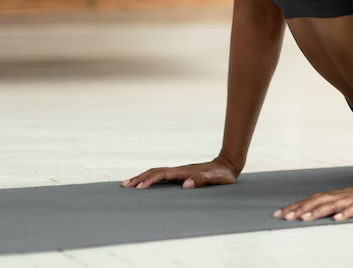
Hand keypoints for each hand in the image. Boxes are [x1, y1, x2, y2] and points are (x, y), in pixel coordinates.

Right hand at [121, 155, 239, 188]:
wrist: (228, 164)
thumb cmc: (223, 174)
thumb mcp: (216, 179)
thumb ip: (202, 180)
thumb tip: (185, 184)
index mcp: (185, 172)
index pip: (163, 174)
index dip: (151, 180)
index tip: (139, 188)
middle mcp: (179, 170)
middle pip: (155, 171)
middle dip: (139, 178)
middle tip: (124, 185)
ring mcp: (179, 172)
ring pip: (156, 172)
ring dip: (142, 177)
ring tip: (128, 184)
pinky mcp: (181, 174)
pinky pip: (162, 176)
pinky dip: (150, 178)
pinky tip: (145, 183)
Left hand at [273, 176, 352, 221]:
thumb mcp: (344, 202)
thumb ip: (329, 206)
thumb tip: (307, 213)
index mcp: (334, 196)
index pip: (310, 200)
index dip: (294, 206)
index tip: (279, 214)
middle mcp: (340, 196)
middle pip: (316, 201)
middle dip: (300, 209)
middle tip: (285, 217)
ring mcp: (352, 199)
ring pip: (332, 205)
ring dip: (317, 211)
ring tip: (304, 218)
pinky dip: (345, 213)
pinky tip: (336, 219)